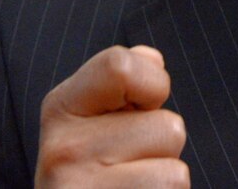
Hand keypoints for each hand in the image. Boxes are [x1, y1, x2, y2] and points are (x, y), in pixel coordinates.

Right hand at [35, 45, 189, 187]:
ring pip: (175, 171)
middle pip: (168, 126)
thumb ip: (121, 84)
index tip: (139, 108)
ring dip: (164, 183)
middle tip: (127, 169)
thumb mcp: (96, 121)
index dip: (152, 85)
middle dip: (163, 149)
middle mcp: (62, 150)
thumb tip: (151, 61)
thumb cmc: (96, 174)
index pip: (123, 66)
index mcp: (61, 108)